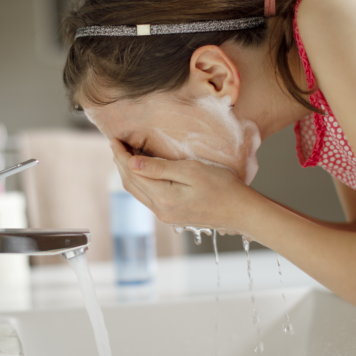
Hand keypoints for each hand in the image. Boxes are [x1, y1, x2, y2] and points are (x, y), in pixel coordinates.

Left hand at [110, 139, 252, 230]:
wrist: (240, 211)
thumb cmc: (223, 187)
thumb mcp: (192, 171)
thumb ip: (160, 168)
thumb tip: (132, 163)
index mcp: (164, 198)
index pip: (133, 172)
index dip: (121, 155)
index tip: (114, 139)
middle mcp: (160, 210)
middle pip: (131, 183)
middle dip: (121, 163)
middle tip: (116, 144)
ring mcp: (165, 215)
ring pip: (137, 191)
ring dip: (129, 173)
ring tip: (125, 155)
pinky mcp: (171, 215)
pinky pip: (147, 197)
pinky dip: (140, 182)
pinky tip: (142, 171)